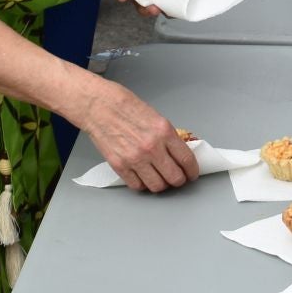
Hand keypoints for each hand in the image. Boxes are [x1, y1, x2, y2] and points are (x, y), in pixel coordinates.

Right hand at [79, 78, 200, 190]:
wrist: (99, 106)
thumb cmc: (126, 106)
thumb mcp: (156, 117)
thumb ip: (168, 137)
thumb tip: (178, 153)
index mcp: (164, 132)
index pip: (186, 160)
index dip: (192, 171)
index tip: (191, 174)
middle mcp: (152, 147)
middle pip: (174, 178)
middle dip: (179, 180)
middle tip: (177, 178)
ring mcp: (135, 158)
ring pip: (157, 186)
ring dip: (161, 184)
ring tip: (160, 178)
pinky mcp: (120, 166)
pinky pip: (137, 186)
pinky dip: (143, 184)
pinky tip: (143, 177)